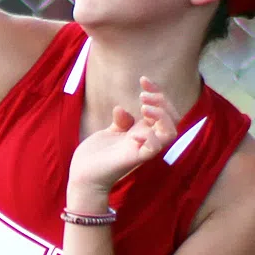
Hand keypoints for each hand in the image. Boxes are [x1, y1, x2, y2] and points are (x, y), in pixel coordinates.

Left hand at [68, 77, 177, 204]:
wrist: (82, 176)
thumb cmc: (96, 156)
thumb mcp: (110, 132)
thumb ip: (121, 122)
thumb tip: (123, 109)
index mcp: (142, 132)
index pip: (162, 110)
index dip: (157, 92)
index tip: (143, 79)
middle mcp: (146, 140)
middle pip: (173, 119)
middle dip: (162, 102)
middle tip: (143, 96)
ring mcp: (141, 149)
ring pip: (170, 133)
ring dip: (161, 116)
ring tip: (144, 108)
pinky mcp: (133, 159)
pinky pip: (153, 150)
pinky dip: (151, 139)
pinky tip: (137, 132)